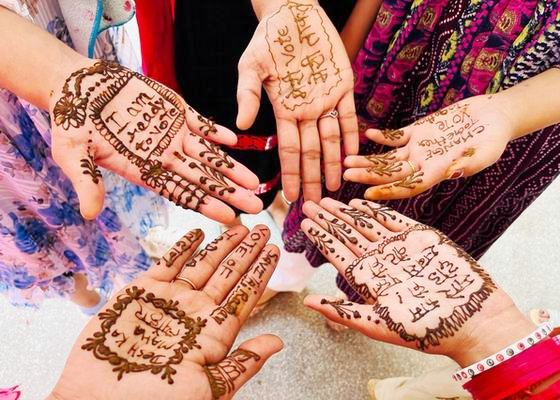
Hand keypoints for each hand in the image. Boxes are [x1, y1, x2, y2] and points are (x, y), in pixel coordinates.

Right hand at [49, 59, 262, 222]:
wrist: (78, 87)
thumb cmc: (71, 123)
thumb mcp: (73, 153)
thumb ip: (85, 181)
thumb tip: (89, 214)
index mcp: (144, 170)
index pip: (181, 193)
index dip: (206, 205)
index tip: (231, 217)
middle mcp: (164, 156)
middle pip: (203, 179)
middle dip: (229, 193)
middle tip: (257, 207)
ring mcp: (172, 134)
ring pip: (208, 155)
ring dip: (231, 168)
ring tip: (255, 182)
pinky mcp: (175, 110)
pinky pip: (201, 124)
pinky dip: (216, 131)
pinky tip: (236, 141)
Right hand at [49, 225, 282, 399]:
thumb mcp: (208, 389)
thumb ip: (241, 364)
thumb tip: (277, 343)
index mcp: (214, 334)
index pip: (245, 296)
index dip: (260, 272)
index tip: (275, 251)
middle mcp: (195, 312)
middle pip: (228, 274)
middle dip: (247, 252)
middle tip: (265, 229)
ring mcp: (170, 300)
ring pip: (202, 264)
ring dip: (221, 245)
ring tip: (240, 226)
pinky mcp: (142, 291)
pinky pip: (168, 263)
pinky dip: (183, 247)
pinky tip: (198, 233)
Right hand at [237, 0, 358, 201]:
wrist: (292, 14)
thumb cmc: (267, 39)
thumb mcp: (250, 66)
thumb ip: (247, 95)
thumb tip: (240, 126)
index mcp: (284, 110)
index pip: (288, 151)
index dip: (290, 175)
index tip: (290, 198)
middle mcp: (306, 111)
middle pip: (310, 153)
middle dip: (312, 180)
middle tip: (315, 205)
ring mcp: (325, 100)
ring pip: (331, 141)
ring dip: (332, 164)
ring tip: (335, 188)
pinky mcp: (343, 85)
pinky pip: (349, 116)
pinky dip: (352, 136)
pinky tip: (353, 156)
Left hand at [301, 198, 534, 365]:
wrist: (473, 319)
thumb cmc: (424, 329)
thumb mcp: (377, 324)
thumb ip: (342, 312)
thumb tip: (306, 302)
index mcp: (367, 280)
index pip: (337, 254)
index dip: (320, 237)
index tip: (304, 222)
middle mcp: (380, 262)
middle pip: (347, 236)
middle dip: (327, 220)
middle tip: (308, 203)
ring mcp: (399, 249)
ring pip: (366, 225)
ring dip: (346, 213)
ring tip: (328, 200)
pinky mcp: (420, 238)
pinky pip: (393, 220)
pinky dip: (376, 210)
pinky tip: (359, 202)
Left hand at [344, 95, 513, 199]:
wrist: (496, 116)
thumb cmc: (495, 138)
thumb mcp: (485, 152)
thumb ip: (467, 163)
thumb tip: (449, 174)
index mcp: (437, 173)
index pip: (408, 187)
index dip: (389, 192)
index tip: (368, 195)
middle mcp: (424, 164)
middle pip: (391, 174)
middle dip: (368, 176)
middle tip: (346, 176)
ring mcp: (419, 148)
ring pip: (388, 158)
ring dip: (368, 160)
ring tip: (347, 161)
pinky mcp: (419, 131)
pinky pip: (396, 136)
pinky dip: (383, 136)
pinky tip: (368, 134)